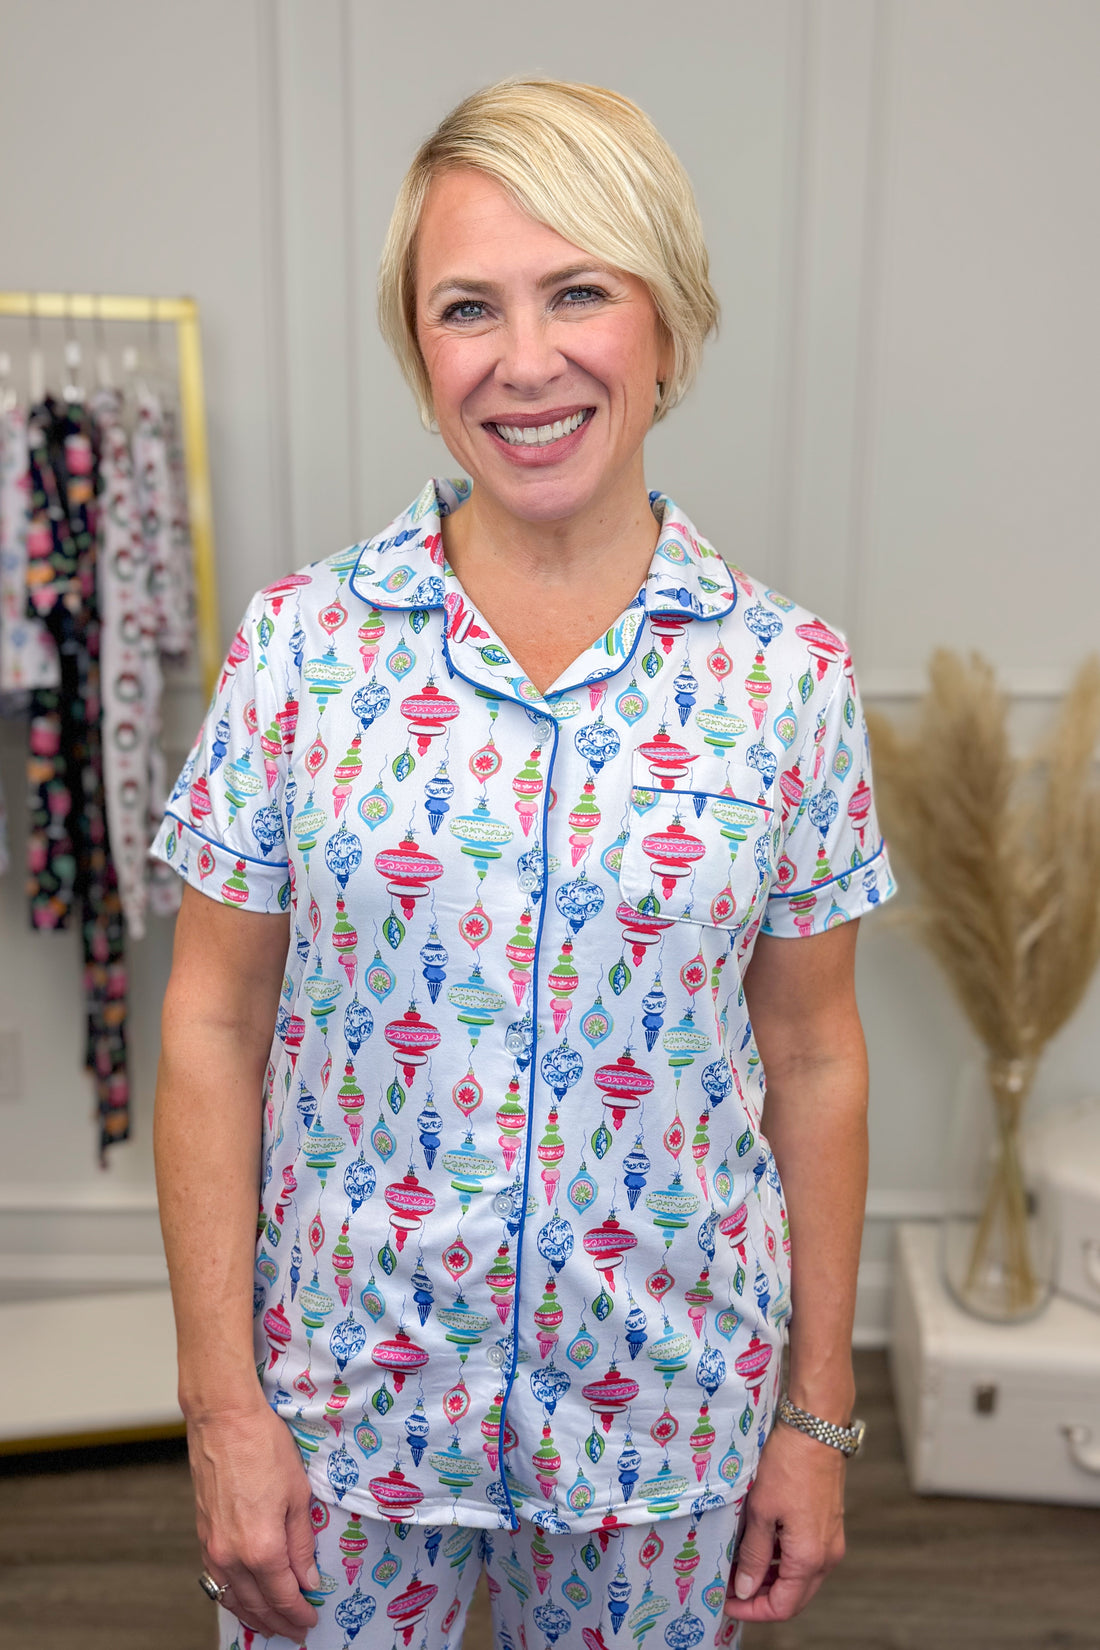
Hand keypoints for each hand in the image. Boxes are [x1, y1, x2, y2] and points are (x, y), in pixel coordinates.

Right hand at [188, 1399, 320, 1638]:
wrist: (224, 1420)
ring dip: (253, 1616)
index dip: (299, 1612)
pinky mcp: (202, 1535)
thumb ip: (301, 1543)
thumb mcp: (297, 1494)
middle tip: (295, 1631)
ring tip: (271, 1625)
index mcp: (261, 1547)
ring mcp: (213, 1547)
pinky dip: (232, 1596)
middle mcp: (232, 1555)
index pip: (283, 1595)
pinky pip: (217, 1580)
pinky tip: (243, 1598)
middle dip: (278, 1622)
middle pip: (257, 1604)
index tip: (310, 1621)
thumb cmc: (263, 1447)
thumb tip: (308, 1580)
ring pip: (233, 1597)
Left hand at [723, 1419, 846, 1624]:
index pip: (782, 1606)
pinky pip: (807, 1557)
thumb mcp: (760, 1511)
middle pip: (794, 1597)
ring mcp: (831, 1540)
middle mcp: (827, 1556)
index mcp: (810, 1558)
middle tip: (731, 1587)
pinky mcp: (829, 1525)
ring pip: (801, 1578)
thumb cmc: (788, 1465)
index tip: (726, 1602)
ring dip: (771, 1579)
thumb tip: (746, 1588)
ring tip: (740, 1566)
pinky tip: (760, 1546)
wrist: (816, 1429)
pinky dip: (783, 1561)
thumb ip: (753, 1554)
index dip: (752, 1610)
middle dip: (761, 1598)